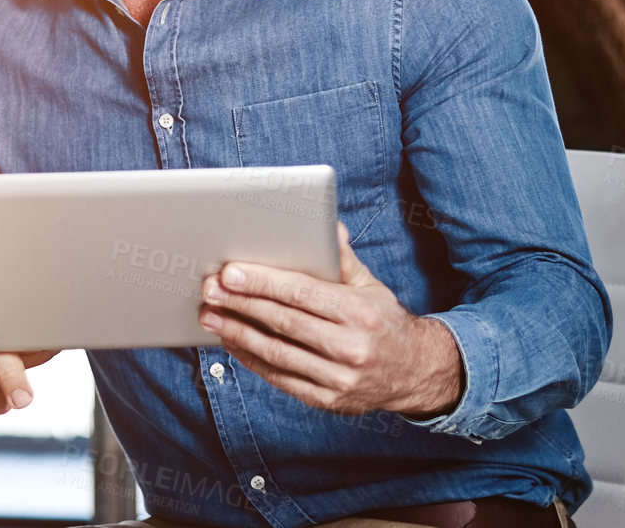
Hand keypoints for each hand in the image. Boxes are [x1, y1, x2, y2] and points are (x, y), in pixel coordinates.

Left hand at [198, 224, 463, 417]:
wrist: (414, 372)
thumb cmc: (385, 322)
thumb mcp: (371, 286)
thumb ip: (343, 259)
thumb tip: (328, 225)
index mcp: (360, 312)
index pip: (302, 293)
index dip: (262, 282)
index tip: (230, 273)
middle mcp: (350, 347)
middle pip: (283, 322)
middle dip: (241, 304)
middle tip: (210, 290)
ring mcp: (338, 378)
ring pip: (277, 353)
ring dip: (238, 333)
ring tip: (211, 316)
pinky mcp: (328, 400)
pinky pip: (281, 378)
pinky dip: (253, 360)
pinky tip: (233, 342)